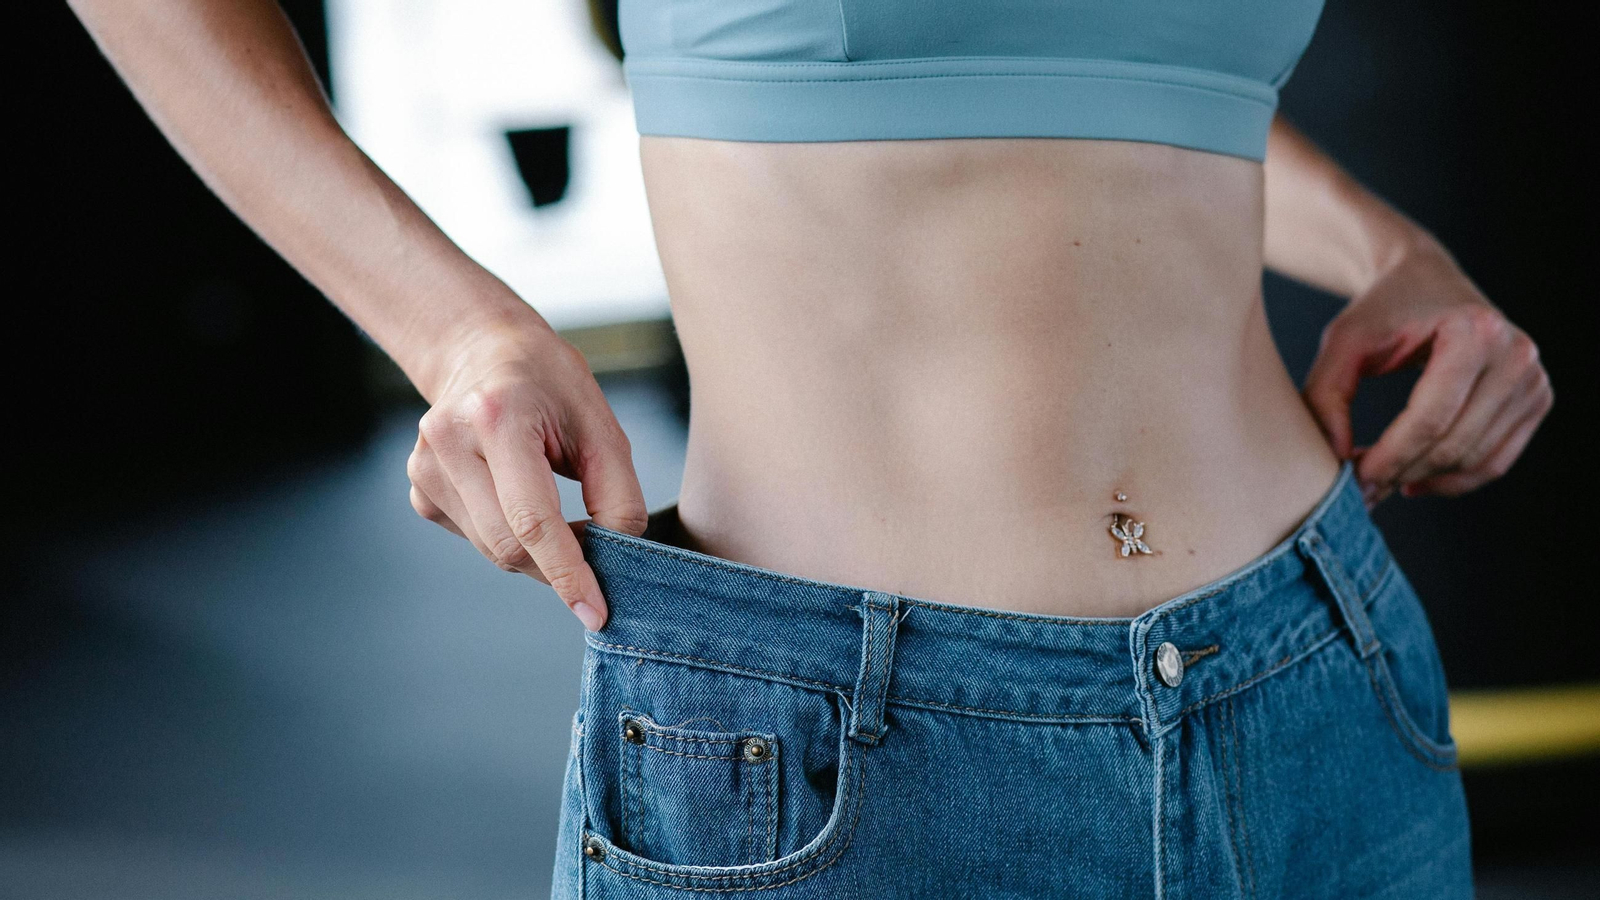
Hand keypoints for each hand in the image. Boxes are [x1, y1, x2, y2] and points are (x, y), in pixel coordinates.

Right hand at [406, 316, 648, 629]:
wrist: (481, 349)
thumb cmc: (547, 381)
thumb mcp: (599, 422)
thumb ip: (617, 491)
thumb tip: (620, 554)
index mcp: (497, 416)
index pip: (533, 520)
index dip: (568, 573)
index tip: (596, 611)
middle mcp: (449, 441)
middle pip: (509, 545)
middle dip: (558, 567)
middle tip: (596, 556)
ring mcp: (426, 467)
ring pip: (492, 550)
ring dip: (537, 553)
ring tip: (559, 511)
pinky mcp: (420, 489)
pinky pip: (476, 539)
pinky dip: (511, 537)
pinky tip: (518, 497)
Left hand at [1302, 237, 1552, 507]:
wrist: (1425, 279)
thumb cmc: (1383, 309)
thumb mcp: (1343, 341)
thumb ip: (1327, 395)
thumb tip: (1335, 456)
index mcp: (1474, 332)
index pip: (1431, 417)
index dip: (1390, 457)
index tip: (1353, 480)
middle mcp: (1515, 355)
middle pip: (1455, 443)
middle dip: (1402, 473)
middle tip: (1360, 489)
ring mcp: (1533, 379)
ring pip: (1475, 459)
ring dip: (1423, 479)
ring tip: (1381, 480)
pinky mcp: (1535, 399)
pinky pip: (1496, 461)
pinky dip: (1453, 480)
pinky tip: (1414, 481)